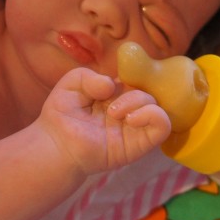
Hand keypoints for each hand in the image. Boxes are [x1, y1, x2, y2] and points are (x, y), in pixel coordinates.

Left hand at [39, 68, 171, 174]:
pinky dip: (153, 116)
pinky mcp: (139, 144)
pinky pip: (163, 126)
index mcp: (116, 94)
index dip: (130, 75)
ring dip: (139, 103)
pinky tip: (131, 120)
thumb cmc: (62, 115)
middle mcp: (128, 109)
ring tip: (115, 114)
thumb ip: (88, 76)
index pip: (136, 77)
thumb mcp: (71, 84)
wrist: (56, 144)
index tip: (110, 84)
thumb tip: (111, 85)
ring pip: (158, 105)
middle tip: (109, 108)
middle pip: (147, 91)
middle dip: (130, 94)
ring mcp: (135, 126)